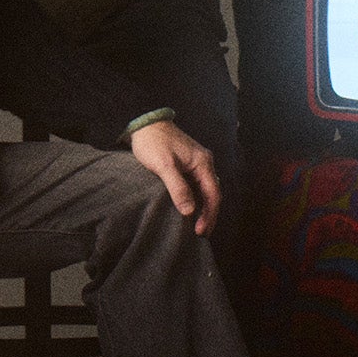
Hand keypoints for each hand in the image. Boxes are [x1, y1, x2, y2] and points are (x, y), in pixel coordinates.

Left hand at [128, 119, 220, 235]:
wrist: (144, 123)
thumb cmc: (153, 142)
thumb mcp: (164, 165)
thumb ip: (178, 187)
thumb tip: (189, 211)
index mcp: (203, 162)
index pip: (213, 194)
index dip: (209, 214)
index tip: (199, 231)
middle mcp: (204, 162)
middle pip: (212, 193)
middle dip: (209, 214)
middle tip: (200, 233)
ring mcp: (196, 163)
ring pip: (205, 190)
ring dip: (203, 208)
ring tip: (196, 226)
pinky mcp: (188, 164)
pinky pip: (197, 185)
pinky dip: (196, 199)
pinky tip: (189, 209)